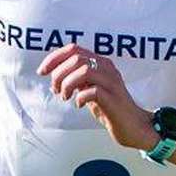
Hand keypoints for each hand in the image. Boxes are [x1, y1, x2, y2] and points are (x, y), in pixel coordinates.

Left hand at [37, 45, 157, 150]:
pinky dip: (80, 97)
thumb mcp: (89, 91)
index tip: (42, 72)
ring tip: (65, 96)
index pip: (73, 49)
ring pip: (84, 70)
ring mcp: (112, 82)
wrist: (133, 127)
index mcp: (100, 63)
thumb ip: (76, 83)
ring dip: (68, 84)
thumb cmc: (111, 109)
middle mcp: (107, 68)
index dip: (54, 57)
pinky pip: (93, 90)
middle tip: (57, 90)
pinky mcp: (113, 98)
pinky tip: (78, 105)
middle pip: (76, 58)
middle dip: (59, 74)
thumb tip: (54, 82)